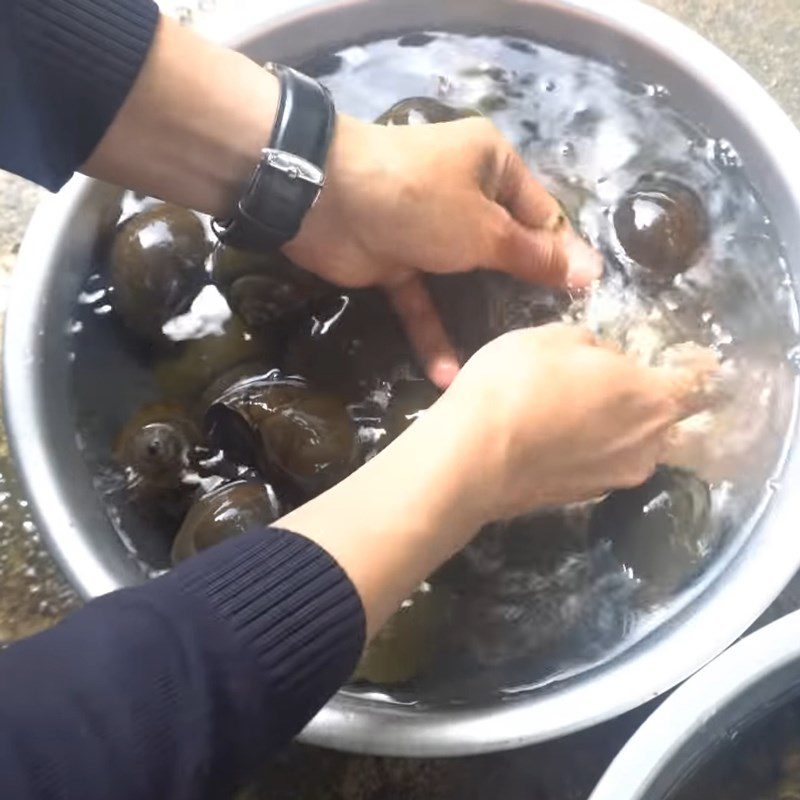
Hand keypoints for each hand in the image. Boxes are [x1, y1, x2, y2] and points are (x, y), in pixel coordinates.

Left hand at [283, 115, 600, 388]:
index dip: (562, 256)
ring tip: (506, 363)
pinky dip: (432, 332)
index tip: (585, 300)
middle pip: (504, 249)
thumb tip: (592, 269)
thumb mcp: (485, 228)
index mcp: (493, 167)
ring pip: (463, 280)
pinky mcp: (396, 264)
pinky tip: (448, 376)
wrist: (325, 199)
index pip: (541, 215)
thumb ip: (533, 255)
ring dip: (477, 319)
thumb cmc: (421, 200)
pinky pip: (423, 301)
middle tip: (548, 340)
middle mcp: (464, 195)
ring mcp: (428, 232)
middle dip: (523, 292)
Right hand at [426, 323, 717, 523]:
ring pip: (630, 445)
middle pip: (662, 417)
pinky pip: (598, 465)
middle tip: (605, 382)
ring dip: (614, 429)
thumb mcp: (550, 337)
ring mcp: (615, 478)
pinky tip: (551, 439)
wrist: (472, 458)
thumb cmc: (516, 384)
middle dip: (642, 399)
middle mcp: (647, 445)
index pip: (696, 382)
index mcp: (651, 398)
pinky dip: (586, 452)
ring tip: (573, 413)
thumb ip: (591, 345)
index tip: (681, 359)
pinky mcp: (582, 498)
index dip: (691, 367)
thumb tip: (601, 359)